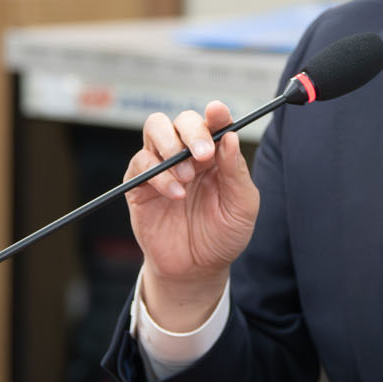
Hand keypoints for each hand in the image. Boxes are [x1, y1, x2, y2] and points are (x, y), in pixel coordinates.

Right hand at [126, 101, 258, 329]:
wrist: (196, 269)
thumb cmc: (222, 236)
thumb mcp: (242, 205)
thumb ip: (236, 171)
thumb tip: (230, 137)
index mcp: (215, 155)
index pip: (213, 122)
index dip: (215, 113)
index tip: (218, 112)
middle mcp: (187, 154)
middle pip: (181, 120)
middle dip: (192, 131)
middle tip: (203, 154)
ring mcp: (162, 167)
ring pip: (155, 129)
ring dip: (170, 146)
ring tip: (186, 176)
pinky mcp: (140, 185)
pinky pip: (141, 163)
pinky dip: (159, 175)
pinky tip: (175, 194)